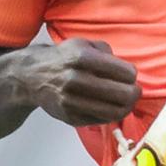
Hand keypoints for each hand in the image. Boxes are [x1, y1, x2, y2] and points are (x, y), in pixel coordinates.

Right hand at [26, 38, 140, 126]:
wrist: (31, 77)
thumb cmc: (63, 59)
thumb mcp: (83, 44)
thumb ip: (107, 52)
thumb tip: (127, 72)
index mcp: (82, 58)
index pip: (126, 72)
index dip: (132, 74)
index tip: (128, 75)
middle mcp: (75, 79)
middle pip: (124, 94)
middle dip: (134, 92)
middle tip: (133, 90)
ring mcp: (71, 101)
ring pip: (116, 112)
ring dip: (126, 107)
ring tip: (125, 101)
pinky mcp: (70, 117)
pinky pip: (102, 120)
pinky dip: (109, 114)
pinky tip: (108, 106)